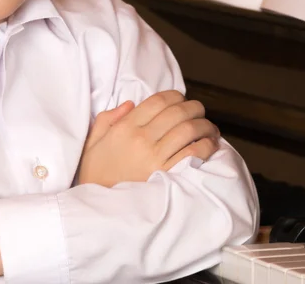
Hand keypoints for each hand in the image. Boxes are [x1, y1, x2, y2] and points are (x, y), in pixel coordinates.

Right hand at [78, 90, 219, 187]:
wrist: (97, 207)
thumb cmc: (96, 173)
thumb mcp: (94, 141)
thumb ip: (108, 118)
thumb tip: (130, 104)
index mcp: (125, 127)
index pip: (157, 101)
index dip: (175, 96)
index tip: (182, 99)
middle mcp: (141, 138)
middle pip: (177, 112)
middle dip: (194, 108)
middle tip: (199, 111)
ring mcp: (154, 157)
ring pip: (188, 129)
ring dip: (205, 125)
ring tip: (210, 128)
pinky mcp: (165, 175)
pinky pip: (192, 153)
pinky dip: (206, 145)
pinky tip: (209, 144)